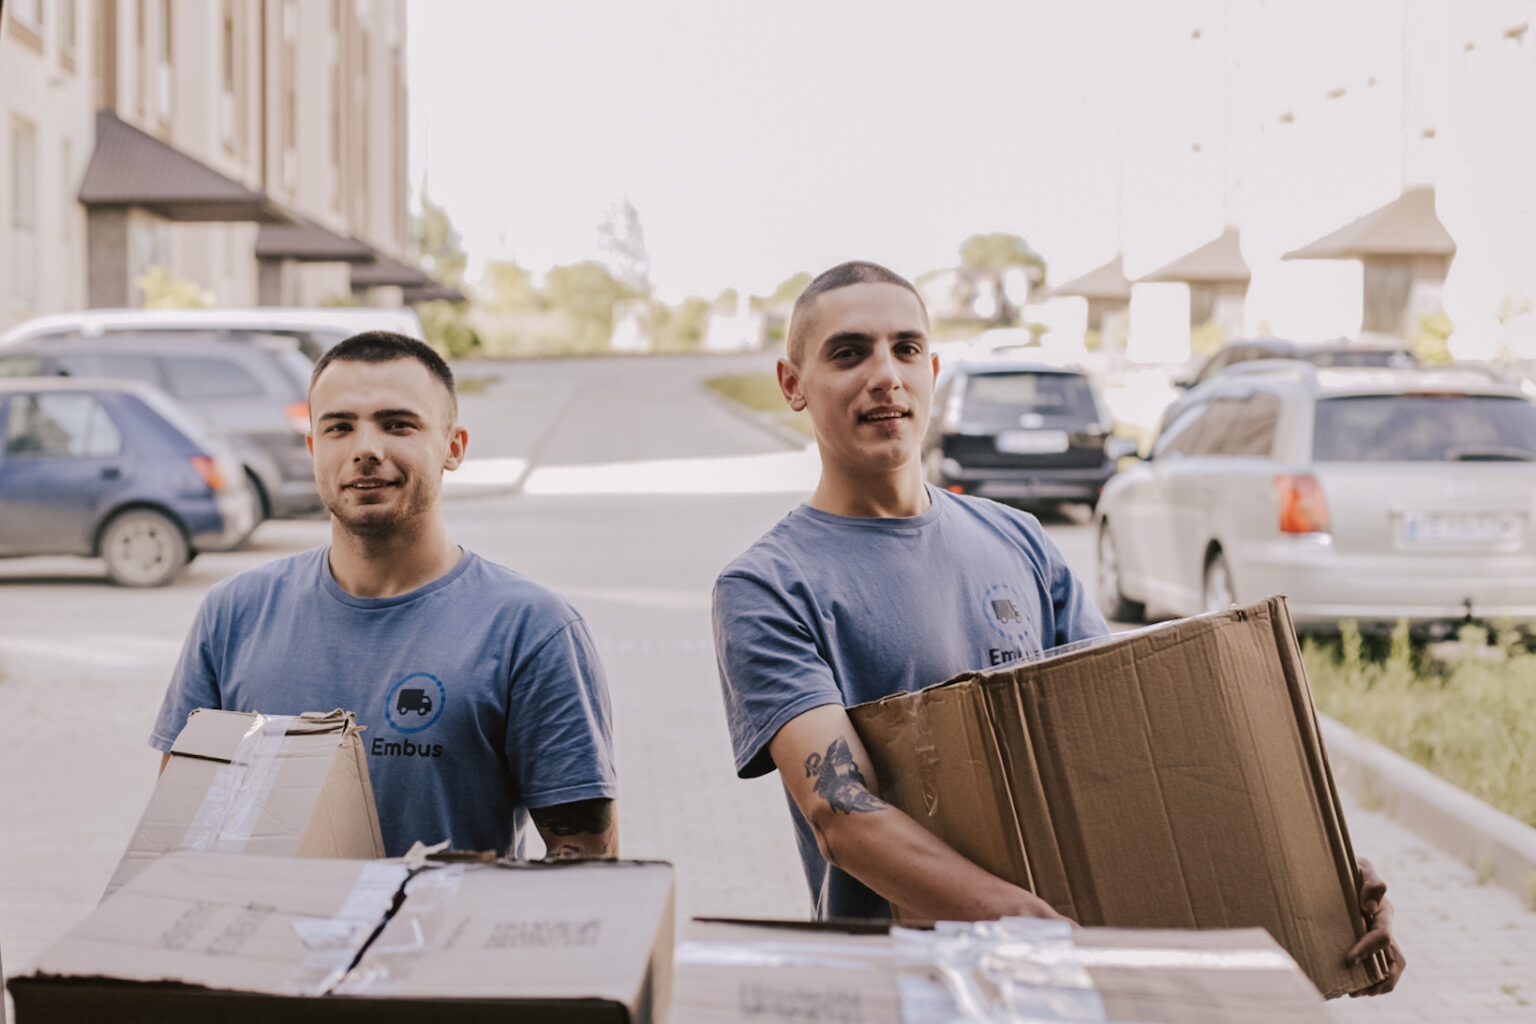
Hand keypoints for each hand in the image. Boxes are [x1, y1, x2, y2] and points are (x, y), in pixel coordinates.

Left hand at [1346, 857, 1404, 995]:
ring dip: (1378, 985)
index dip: (1368, 949)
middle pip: (1395, 960)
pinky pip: (1383, 967)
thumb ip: (1371, 881)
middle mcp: (1385, 924)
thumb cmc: (1348, 865)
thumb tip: (1369, 907)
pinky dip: (1374, 982)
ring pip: (1393, 967)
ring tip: (1355, 993)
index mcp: (1382, 909)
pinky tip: (1354, 988)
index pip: (1382, 937)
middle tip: (1353, 990)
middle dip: (1378, 978)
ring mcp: (1380, 933)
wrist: (1339, 867)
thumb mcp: (1360, 865)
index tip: (1350, 960)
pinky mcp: (1370, 939)